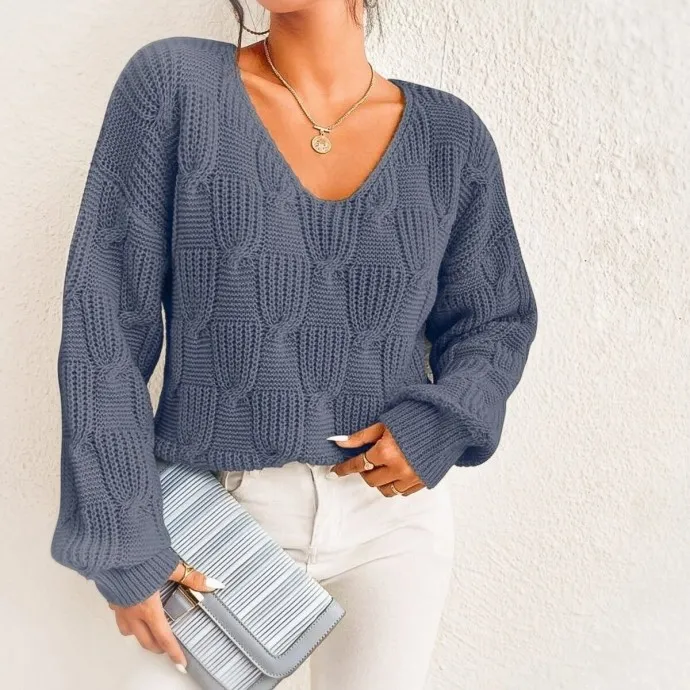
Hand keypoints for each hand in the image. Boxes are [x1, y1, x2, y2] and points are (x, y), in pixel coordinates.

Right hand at [107, 560, 224, 673]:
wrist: (115, 549)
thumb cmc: (141, 558)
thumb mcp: (171, 567)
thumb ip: (192, 578)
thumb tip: (212, 583)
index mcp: (149, 608)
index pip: (164, 638)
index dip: (173, 652)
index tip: (180, 663)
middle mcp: (132, 612)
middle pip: (145, 641)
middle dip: (157, 647)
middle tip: (167, 648)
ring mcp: (119, 607)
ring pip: (128, 631)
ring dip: (139, 634)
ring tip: (149, 630)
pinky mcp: (111, 597)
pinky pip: (119, 616)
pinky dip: (128, 618)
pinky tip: (133, 608)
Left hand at [329, 422, 426, 495]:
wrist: (448, 421)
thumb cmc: (417, 417)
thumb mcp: (385, 423)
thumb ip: (361, 436)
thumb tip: (340, 442)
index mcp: (387, 452)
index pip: (358, 464)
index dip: (343, 469)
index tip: (333, 472)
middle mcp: (399, 469)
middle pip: (370, 480)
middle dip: (365, 471)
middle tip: (367, 460)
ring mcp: (412, 478)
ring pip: (386, 490)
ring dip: (379, 481)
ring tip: (382, 467)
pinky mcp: (424, 482)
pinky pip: (402, 492)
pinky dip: (395, 485)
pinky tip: (396, 472)